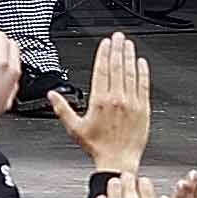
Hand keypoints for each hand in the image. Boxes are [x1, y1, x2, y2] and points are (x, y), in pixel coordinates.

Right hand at [59, 34, 153, 175]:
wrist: (118, 161)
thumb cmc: (97, 147)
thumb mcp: (74, 128)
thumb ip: (62, 108)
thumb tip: (52, 94)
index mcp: (99, 101)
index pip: (102, 70)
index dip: (104, 54)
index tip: (105, 43)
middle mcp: (116, 99)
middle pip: (117, 67)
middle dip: (117, 49)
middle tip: (118, 36)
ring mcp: (131, 103)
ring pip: (130, 73)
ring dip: (129, 56)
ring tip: (128, 44)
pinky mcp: (143, 109)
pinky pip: (144, 86)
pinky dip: (143, 73)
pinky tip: (142, 63)